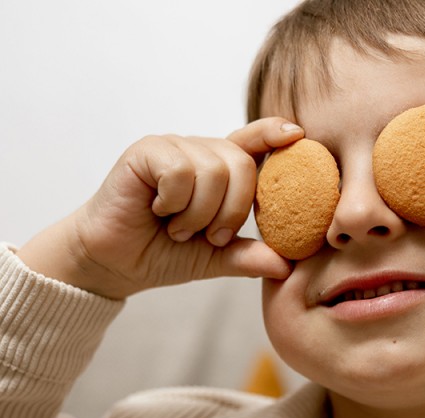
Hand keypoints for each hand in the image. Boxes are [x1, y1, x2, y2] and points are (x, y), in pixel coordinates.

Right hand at [17, 118, 303, 298]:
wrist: (115, 262)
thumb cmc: (164, 254)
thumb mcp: (214, 259)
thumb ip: (249, 257)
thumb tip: (287, 265)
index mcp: (220, 172)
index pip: (253, 144)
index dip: (274, 135)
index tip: (299, 135)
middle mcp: (200, 153)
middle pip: (242, 163)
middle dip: (234, 209)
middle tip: (212, 237)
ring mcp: (173, 148)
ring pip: (213, 170)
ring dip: (199, 213)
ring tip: (178, 228)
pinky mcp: (146, 151)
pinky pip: (181, 171)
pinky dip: (175, 201)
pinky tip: (158, 211)